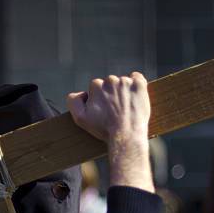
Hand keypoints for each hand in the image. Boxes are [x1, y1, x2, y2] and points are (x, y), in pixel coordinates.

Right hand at [67, 72, 153, 192]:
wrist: (126, 135)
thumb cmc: (104, 128)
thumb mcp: (81, 118)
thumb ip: (73, 102)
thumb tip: (80, 93)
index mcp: (96, 85)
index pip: (97, 87)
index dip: (100, 99)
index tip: (104, 110)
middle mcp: (110, 80)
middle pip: (110, 83)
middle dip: (112, 94)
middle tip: (116, 110)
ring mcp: (126, 82)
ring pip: (123, 82)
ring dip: (124, 91)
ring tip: (125, 107)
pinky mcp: (140, 84)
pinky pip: (137, 77)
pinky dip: (136, 85)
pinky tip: (134, 97)